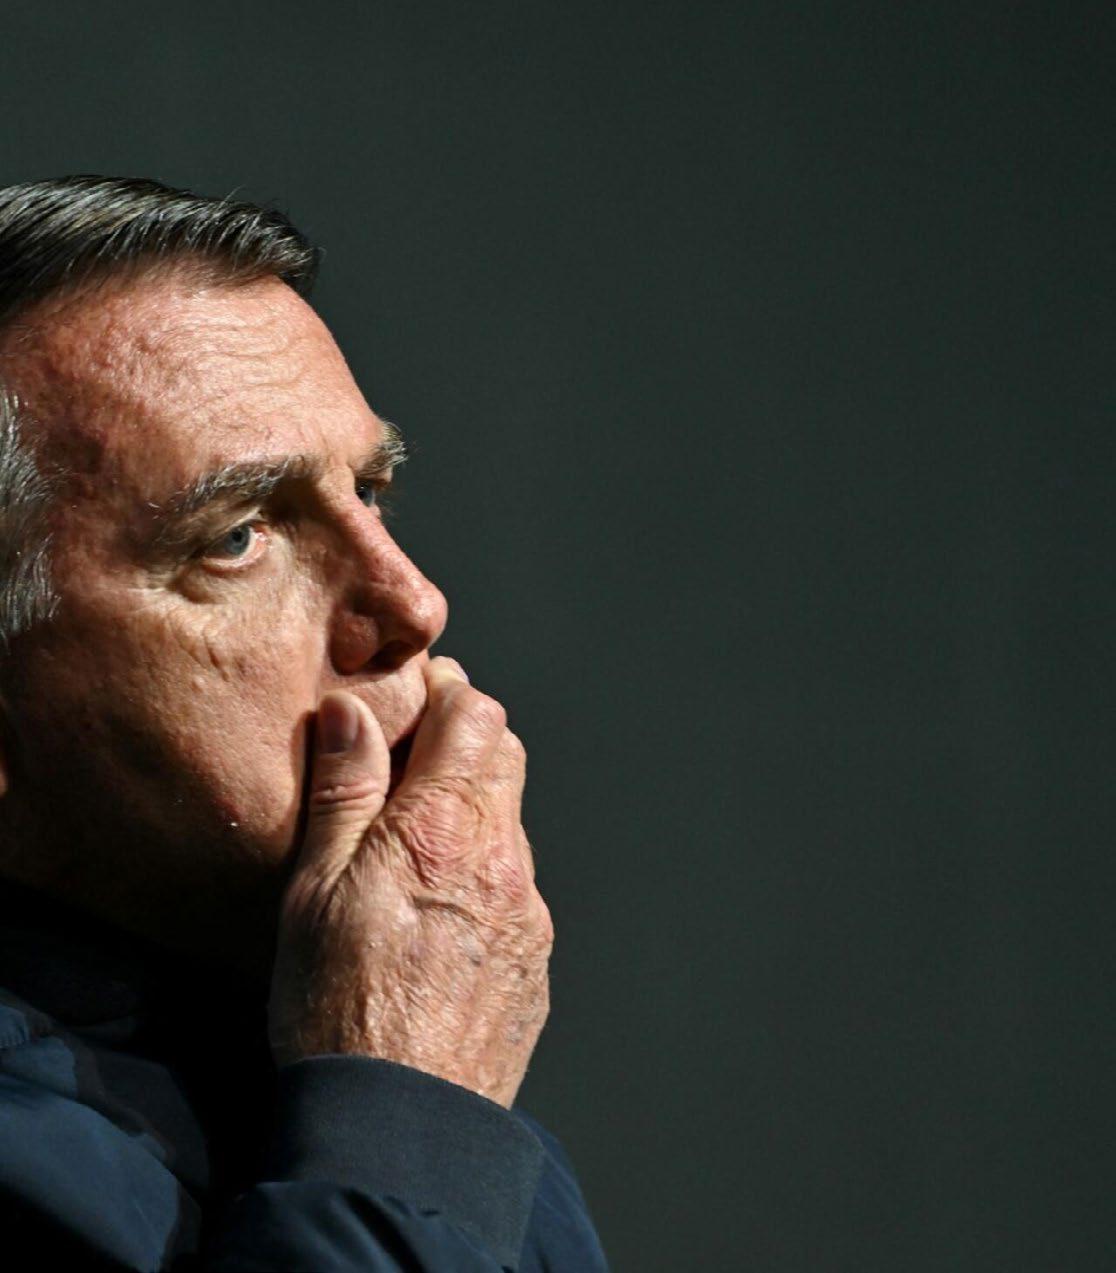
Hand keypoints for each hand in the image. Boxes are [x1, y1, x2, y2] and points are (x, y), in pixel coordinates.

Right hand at [268, 657, 552, 1107]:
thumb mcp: (314, 890)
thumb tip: (352, 711)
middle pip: (506, 757)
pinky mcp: (536, 957)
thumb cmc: (337, 1008)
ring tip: (416, 840)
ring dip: (475, 807)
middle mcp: (503, 859)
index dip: (446, 692)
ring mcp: (529, 911)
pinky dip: (486, 868)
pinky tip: (440, 907)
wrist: (399, 1128)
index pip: (476, 715)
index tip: (414, 696)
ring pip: (512, 821)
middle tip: (411, 756)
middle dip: (465, 738)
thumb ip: (343, 791)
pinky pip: (517, 885)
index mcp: (445, 828)